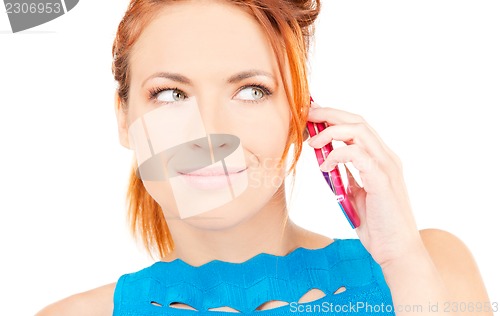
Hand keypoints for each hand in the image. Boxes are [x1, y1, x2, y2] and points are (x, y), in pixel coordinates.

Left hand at [307, 101, 423, 266]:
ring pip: (359, 131)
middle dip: (329, 114)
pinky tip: (325, 165)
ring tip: (311, 140)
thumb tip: (327, 162)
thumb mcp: (356, 194)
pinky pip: (358, 155)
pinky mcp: (382, 180)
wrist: (397, 251)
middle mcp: (386, 158)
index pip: (357, 126)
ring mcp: (386, 167)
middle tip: (306, 114)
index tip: (311, 116)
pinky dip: (337, 155)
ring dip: (330, 131)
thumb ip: (347, 176)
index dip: (334, 117)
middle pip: (357, 121)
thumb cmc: (377, 225)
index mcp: (380, 159)